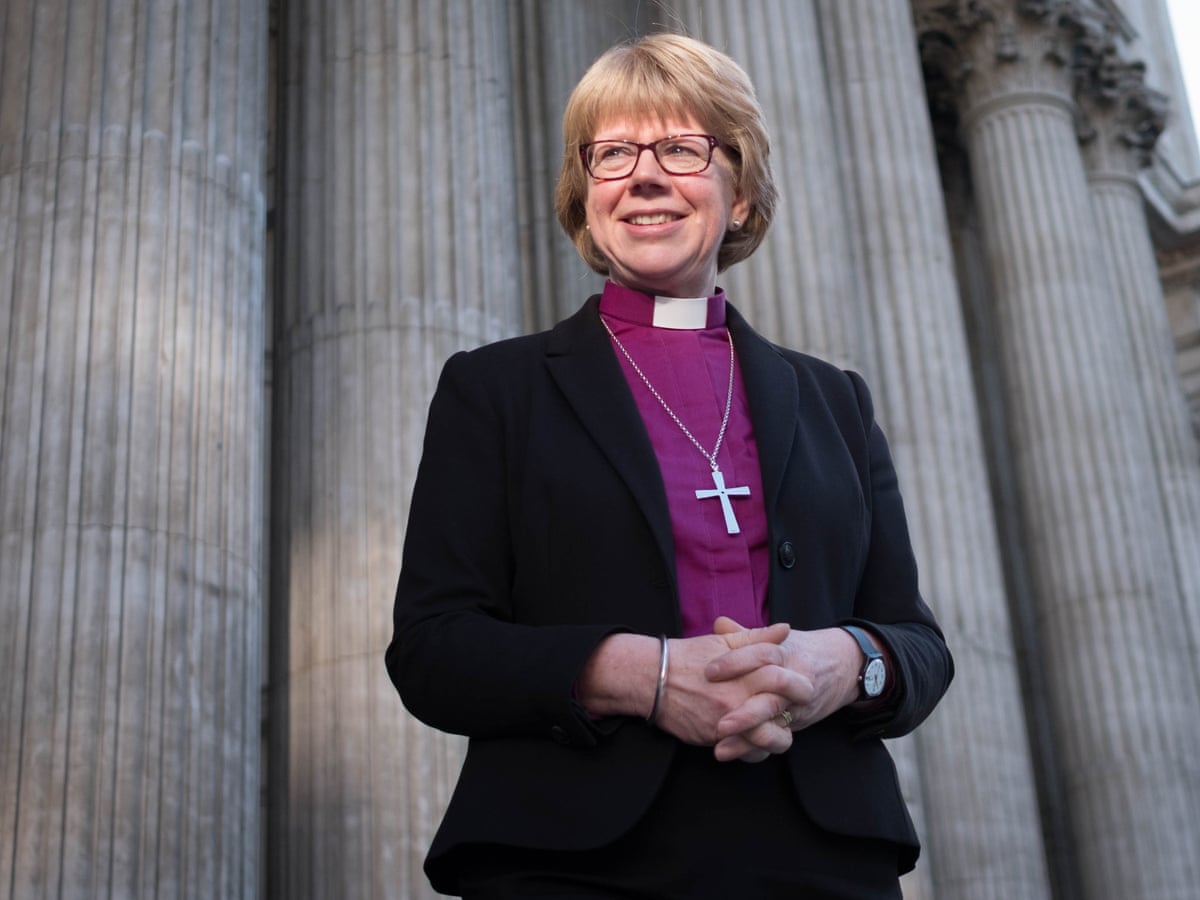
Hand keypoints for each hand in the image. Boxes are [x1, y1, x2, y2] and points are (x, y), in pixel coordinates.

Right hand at [650, 621, 790, 757]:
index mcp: (744, 675)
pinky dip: (754, 750)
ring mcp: (727, 723)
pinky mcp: (715, 739)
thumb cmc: (688, 657)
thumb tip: (785, 629)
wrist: (652, 679)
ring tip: (778, 729)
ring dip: (777, 737)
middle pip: (782, 716)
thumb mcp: (723, 641)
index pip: (783, 682)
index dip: (798, 685)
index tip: (803, 687)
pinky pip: (745, 753)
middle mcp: (738, 701)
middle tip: (796, 712)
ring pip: (767, 740)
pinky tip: (756, 741)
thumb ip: (757, 638)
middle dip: (793, 715)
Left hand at [706, 617, 860, 760]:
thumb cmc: (801, 651)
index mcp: (787, 654)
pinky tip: (733, 753)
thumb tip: (719, 623)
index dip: (736, 661)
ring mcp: (799, 705)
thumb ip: (747, 635)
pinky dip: (754, 748)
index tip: (709, 671)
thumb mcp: (778, 639)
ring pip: (776, 721)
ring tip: (721, 746)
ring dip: (749, 736)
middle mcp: (796, 680)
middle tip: (719, 722)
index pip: (763, 654)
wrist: (843, 667)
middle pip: (773, 694)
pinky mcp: (798, 724)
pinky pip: (777, 739)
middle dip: (747, 711)